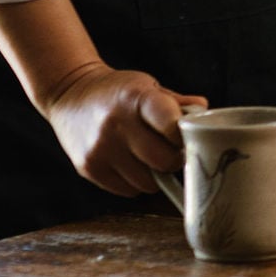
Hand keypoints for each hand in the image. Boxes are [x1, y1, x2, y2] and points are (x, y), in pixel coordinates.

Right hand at [39, 62, 207, 196]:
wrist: (70, 95)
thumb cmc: (119, 92)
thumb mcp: (148, 86)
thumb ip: (177, 103)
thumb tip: (205, 114)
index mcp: (136, 99)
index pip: (172, 125)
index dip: (184, 136)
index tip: (185, 136)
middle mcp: (116, 125)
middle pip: (162, 160)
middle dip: (174, 160)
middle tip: (173, 152)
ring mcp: (100, 149)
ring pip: (147, 182)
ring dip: (156, 175)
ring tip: (151, 158)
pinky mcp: (88, 168)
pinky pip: (127, 190)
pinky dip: (136, 183)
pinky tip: (132, 164)